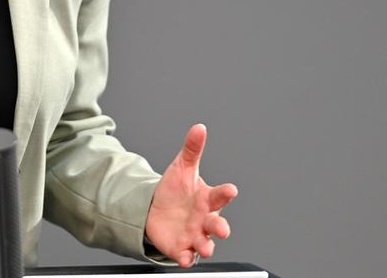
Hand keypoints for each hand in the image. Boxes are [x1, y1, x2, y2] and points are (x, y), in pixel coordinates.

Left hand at [144, 124, 237, 267]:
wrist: (155, 210)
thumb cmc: (175, 190)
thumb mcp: (182, 167)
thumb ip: (192, 149)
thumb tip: (199, 128)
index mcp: (207, 198)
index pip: (220, 195)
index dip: (226, 193)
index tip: (231, 190)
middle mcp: (204, 219)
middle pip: (216, 224)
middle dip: (220, 228)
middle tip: (222, 230)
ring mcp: (194, 235)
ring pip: (205, 243)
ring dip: (206, 247)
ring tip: (205, 249)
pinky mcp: (181, 247)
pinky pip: (186, 256)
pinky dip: (186, 258)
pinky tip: (184, 258)